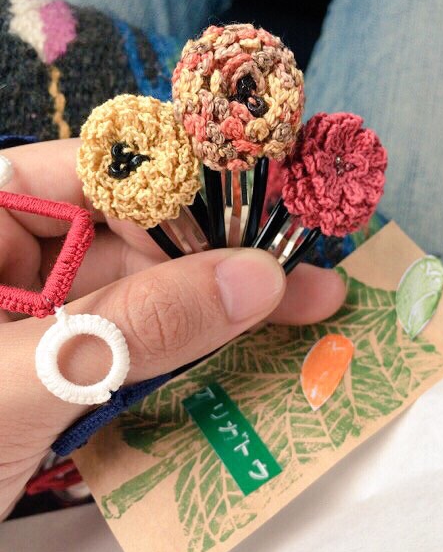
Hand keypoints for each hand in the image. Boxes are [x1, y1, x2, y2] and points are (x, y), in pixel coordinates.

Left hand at [0, 139, 345, 518]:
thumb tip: (252, 279)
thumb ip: (132, 327)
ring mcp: (40, 316)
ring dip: (214, 315)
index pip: (97, 170)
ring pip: (144, 298)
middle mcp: (15, 254)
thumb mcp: (17, 381)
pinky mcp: (60, 369)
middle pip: (136, 237)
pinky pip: (134, 349)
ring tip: (298, 316)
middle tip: (304, 280)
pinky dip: (184, 359)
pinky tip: (239, 356)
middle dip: (220, 261)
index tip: (267, 204)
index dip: (187, 181)